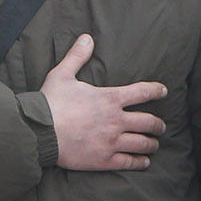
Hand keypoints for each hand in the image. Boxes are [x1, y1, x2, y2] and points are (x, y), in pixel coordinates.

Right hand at [40, 34, 166, 171]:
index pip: (143, 92)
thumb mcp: (62, 75)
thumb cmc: (50, 103)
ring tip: (154, 144)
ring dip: (152, 144)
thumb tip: (87, 37)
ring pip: (143, 143)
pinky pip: (129, 162)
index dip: (156, 91)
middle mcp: (116, 120)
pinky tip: (144, 162)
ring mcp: (112, 141)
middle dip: (158, 124)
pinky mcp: (104, 159)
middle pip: (149, 122)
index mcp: (110, 99)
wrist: (37, 132)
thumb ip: (77, 57)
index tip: (163, 92)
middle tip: (161, 126)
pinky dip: (140, 162)